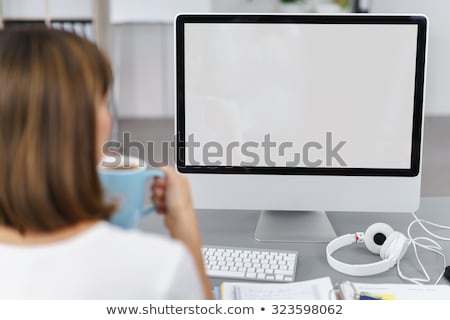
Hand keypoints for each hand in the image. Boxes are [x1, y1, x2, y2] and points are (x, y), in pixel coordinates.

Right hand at [151, 166, 212, 298]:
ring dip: (158, 200)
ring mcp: (170, 198)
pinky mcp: (166, 207)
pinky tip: (164, 209)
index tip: (160, 184)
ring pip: (154, 195)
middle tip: (164, 195)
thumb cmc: (181, 204)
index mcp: (178, 180)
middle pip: (156, 184)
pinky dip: (158, 207)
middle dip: (157, 191)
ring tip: (165, 204)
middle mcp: (175, 188)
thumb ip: (166, 169)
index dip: (158, 179)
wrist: (180, 221)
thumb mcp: (174, 180)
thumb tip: (159, 164)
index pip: (161, 173)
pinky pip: (156, 204)